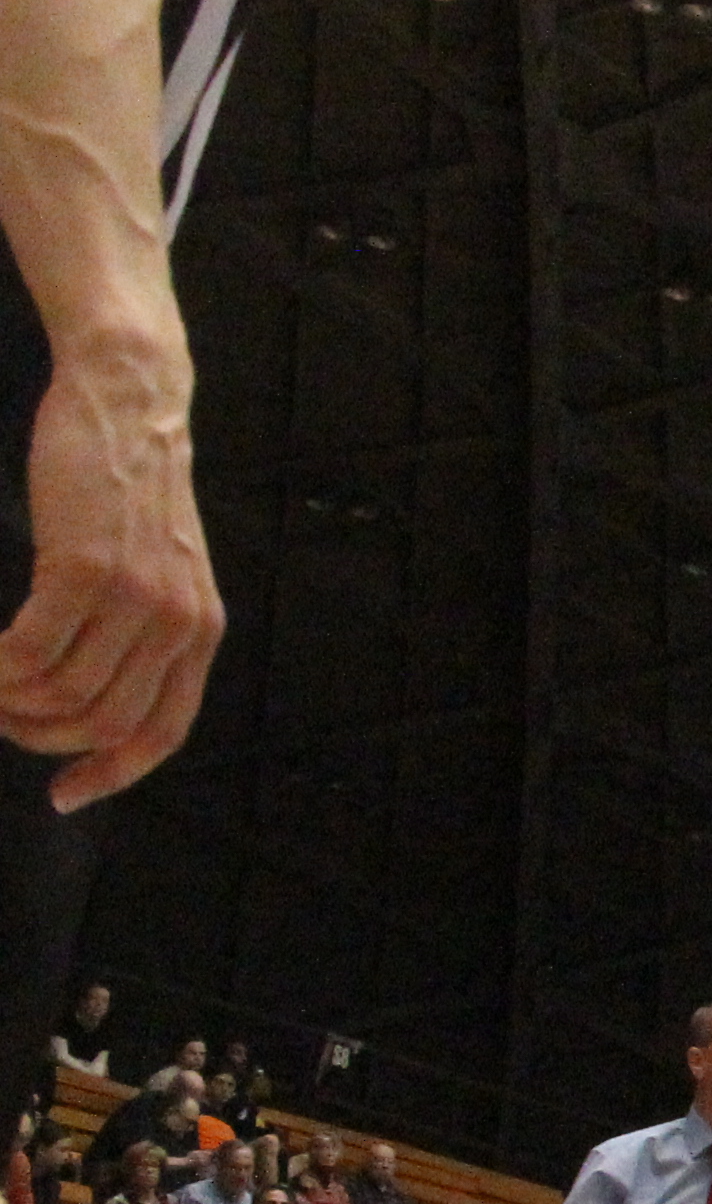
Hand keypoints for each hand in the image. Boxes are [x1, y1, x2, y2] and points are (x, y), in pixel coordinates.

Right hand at [0, 337, 215, 808]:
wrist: (131, 408)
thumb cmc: (127, 495)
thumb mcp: (160, 574)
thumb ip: (145, 636)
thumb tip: (93, 704)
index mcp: (201, 633)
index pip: (162, 734)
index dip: (111, 776)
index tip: (63, 795)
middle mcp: (180, 624)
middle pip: (105, 724)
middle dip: (42, 738)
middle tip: (1, 721)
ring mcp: (137, 597)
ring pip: (62, 694)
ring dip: (10, 704)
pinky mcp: (87, 569)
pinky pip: (30, 652)